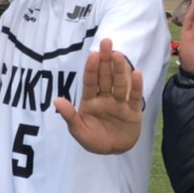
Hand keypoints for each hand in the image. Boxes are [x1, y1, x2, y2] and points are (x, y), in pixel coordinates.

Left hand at [54, 38, 143, 154]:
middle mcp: (105, 98)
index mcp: (90, 101)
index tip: (93, 54)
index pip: (90, 82)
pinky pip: (134, 97)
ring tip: (118, 55)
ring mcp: (120, 103)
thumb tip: (56, 101)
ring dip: (119, 70)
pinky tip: (137, 73)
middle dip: (105, 60)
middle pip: (105, 77)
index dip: (91, 69)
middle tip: (106, 42)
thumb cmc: (94, 139)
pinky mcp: (133, 111)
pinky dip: (136, 86)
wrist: (114, 151)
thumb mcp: (78, 131)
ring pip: (119, 84)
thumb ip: (69, 116)